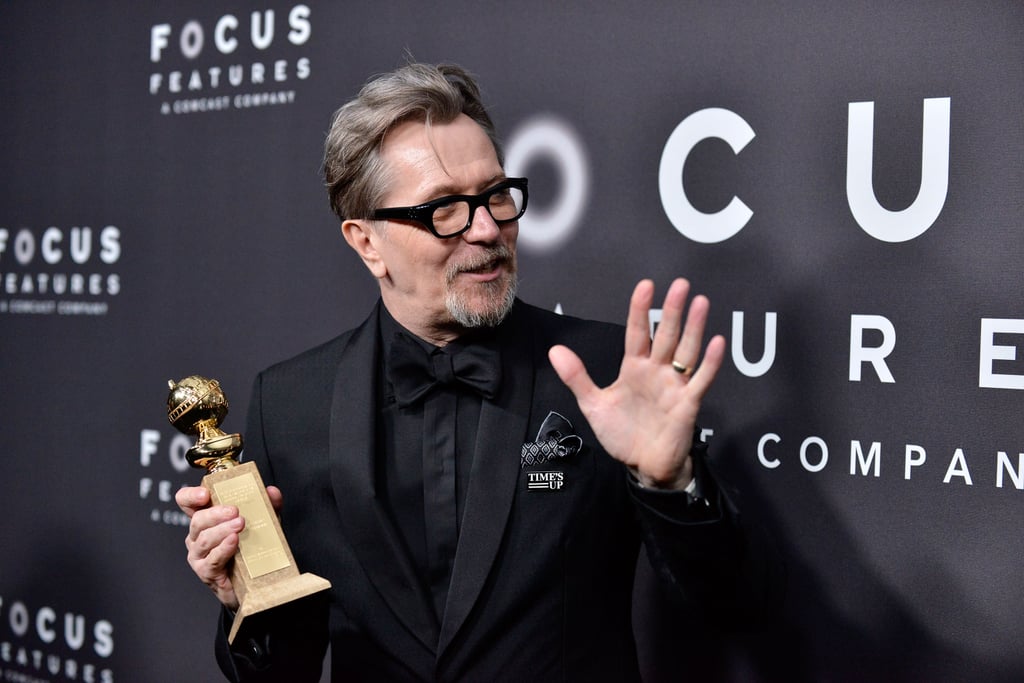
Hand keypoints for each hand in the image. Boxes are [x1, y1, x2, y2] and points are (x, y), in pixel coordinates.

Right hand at [175, 483, 284, 609]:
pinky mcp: (206, 572)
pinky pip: (212, 559)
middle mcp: (197, 536)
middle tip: (235, 511)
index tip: (205, 494)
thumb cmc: (251, 549)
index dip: (191, 496)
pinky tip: (234, 542)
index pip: (187, 503)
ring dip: (222, 530)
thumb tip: (272, 491)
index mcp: (206, 520)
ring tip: (240, 524)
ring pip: (203, 539)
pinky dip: (223, 549)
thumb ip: (267, 506)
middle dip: (216, 513)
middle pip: (197, 520)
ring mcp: (199, 555)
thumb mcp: (261, 524)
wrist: (253, 582)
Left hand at [548, 278, 724, 489]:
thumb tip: (555, 351)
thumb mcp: (594, 405)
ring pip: (686, 351)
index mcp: (634, 368)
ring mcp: (674, 385)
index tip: (645, 286)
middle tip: (680, 284)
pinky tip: (716, 343)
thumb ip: (577, 377)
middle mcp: (657, 371)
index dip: (640, 309)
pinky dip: (710, 363)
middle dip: (672, 310)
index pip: (637, 332)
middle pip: (665, 335)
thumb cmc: (623, 434)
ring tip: (701, 302)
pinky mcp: (688, 404)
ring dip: (694, 328)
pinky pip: (700, 380)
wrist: (643, 466)